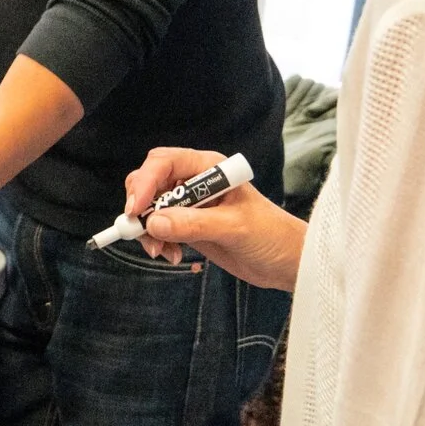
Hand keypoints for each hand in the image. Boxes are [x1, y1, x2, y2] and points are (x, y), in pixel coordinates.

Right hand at [122, 147, 305, 291]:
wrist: (288, 262)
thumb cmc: (272, 236)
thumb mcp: (235, 228)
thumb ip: (194, 223)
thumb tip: (153, 222)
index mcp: (210, 169)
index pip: (165, 162)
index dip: (146, 181)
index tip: (137, 208)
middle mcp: (195, 181)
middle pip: (150, 181)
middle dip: (140, 206)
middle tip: (140, 230)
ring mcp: (190, 205)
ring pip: (149, 207)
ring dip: (147, 229)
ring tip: (161, 252)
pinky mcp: (187, 226)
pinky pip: (158, 228)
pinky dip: (156, 240)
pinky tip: (172, 255)